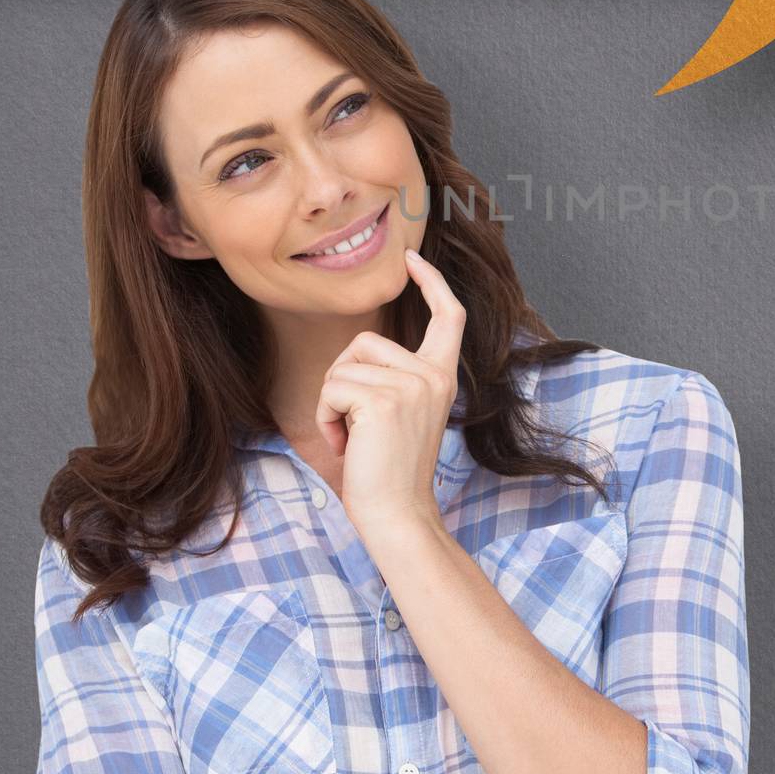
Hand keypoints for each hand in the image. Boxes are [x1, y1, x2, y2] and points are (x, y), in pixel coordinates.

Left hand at [314, 247, 465, 537]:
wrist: (397, 515)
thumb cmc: (390, 472)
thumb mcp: (404, 414)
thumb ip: (396, 378)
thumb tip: (362, 348)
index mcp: (443, 377)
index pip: (448, 316)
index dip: (432, 282)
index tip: (412, 258)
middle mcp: (434, 375)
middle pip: (366, 341)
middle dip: (344, 379)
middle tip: (355, 425)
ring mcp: (412, 385)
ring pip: (344, 366)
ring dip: (332, 403)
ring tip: (351, 438)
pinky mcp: (383, 400)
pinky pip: (333, 388)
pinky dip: (326, 417)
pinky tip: (344, 445)